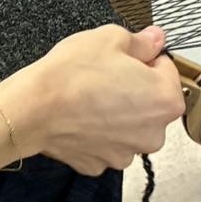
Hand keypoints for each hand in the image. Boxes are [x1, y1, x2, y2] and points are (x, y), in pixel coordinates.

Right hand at [0, 25, 183, 175]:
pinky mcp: (100, 163)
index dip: (143, 60)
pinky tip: (81, 117)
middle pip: (150, 102)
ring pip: (128, 126)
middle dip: (134, 89)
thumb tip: (155, 39)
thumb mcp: (111, 38)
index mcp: (166, 100)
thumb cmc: (72, 75)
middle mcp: (153, 133)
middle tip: (105, 76)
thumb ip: (142, 41)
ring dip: (117, 113)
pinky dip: (97, 132)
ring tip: (90, 97)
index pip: (167, 69)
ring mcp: (126, 153)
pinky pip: (106, 143)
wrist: (34, 108)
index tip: (124, 59)